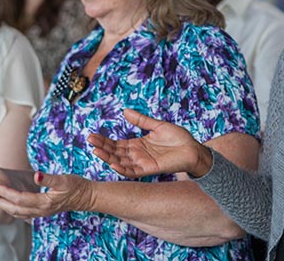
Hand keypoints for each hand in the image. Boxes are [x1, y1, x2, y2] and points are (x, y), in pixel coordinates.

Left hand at [0, 172, 93, 219]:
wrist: (87, 197)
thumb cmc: (77, 186)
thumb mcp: (64, 179)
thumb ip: (49, 178)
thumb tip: (36, 175)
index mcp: (44, 202)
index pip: (19, 198)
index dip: (6, 192)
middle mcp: (41, 210)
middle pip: (14, 208)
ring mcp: (41, 213)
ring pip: (17, 212)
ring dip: (3, 206)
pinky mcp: (42, 211)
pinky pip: (22, 213)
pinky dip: (11, 208)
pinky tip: (6, 203)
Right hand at [87, 108, 209, 177]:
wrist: (193, 149)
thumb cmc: (178, 138)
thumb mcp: (157, 125)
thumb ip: (141, 120)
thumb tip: (125, 111)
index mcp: (137, 145)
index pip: (116, 144)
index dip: (104, 141)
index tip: (92, 135)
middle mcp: (137, 155)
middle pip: (115, 152)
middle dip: (102, 147)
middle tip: (90, 140)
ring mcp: (142, 163)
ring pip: (120, 162)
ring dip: (108, 158)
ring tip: (96, 151)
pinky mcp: (149, 169)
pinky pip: (133, 171)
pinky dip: (122, 169)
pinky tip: (112, 163)